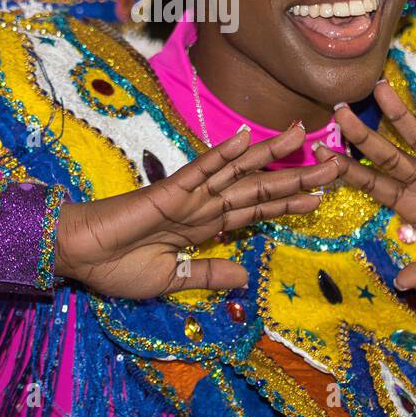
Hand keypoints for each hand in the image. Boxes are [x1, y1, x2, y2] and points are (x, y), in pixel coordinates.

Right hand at [55, 124, 339, 298]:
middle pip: (258, 187)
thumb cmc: (117, 268)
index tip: (320, 195)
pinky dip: (223, 153)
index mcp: (204, 227)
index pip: (255, 212)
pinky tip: (246, 138)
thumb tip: (245, 276)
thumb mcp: (172, 280)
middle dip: (296, 175)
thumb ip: (208, 274)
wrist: (81, 256)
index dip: (287, 202)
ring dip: (270, 154)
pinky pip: (201, 169)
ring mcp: (189, 195)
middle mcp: (204, 206)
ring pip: (238, 171)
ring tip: (302, 135)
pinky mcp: (169, 191)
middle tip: (334, 161)